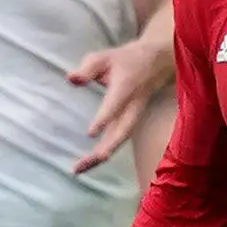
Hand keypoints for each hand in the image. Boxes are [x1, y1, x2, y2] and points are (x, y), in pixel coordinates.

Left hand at [65, 33, 173, 173]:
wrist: (154, 63)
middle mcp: (131, 107)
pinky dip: (103, 154)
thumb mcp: (104, 57)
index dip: (103, 119)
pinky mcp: (128, 124)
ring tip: (78, 170)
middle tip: (82, 164)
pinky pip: (117, 141)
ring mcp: (132, 118)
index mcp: (126, 88)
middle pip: (120, 133)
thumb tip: (71, 79)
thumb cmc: (124, 60)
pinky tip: (87, 164)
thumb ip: (87, 68)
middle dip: (103, 150)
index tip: (90, 133)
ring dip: (100, 157)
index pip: (114, 106)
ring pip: (119, 141)